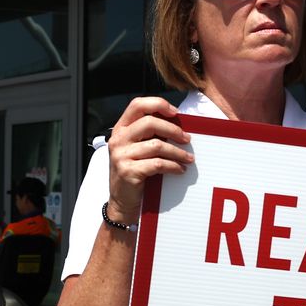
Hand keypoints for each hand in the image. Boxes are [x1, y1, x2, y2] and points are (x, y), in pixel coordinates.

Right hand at [104, 96, 193, 222]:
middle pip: (150, 122)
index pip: (137, 105)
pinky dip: (173, 166)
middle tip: (187, 139)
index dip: (158, 104)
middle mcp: (118, 140)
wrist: (122, 201)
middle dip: (173, 130)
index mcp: (120, 130)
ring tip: (188, 159)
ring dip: (177, 152)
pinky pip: (158, 164)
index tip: (175, 112)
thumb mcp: (135, 149)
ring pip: (157, 145)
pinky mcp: (128, 171)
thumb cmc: (134, 173)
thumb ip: (148, 135)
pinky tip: (179, 170)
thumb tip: (177, 125)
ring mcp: (121, 156)